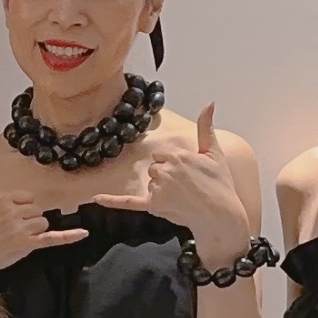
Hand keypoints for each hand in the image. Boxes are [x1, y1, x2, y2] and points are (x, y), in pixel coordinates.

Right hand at [0, 152, 88, 275]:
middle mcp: (12, 210)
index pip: (26, 197)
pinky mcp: (26, 244)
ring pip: (42, 223)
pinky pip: (52, 238)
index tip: (8, 219)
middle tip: (9, 232)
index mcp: (1, 197)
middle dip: (27, 221)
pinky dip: (68, 236)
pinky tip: (83, 233)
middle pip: (36, 210)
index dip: (20, 209)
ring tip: (15, 240)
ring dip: (34, 232)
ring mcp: (20, 228)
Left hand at [89, 104, 249, 257]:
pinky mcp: (153, 206)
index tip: (189, 174)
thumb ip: (206, 127)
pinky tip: (97, 198)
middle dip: (166, 178)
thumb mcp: (214, 153)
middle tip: (186, 188)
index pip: (163, 156)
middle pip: (154, 169)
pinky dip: (112, 201)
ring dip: (161, 191)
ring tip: (181, 199)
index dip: (175, 166)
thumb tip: (209, 103)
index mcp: (178, 154)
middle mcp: (167, 169)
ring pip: (150, 184)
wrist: (221, 214)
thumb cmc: (220, 184)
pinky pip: (128, 202)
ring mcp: (159, 188)